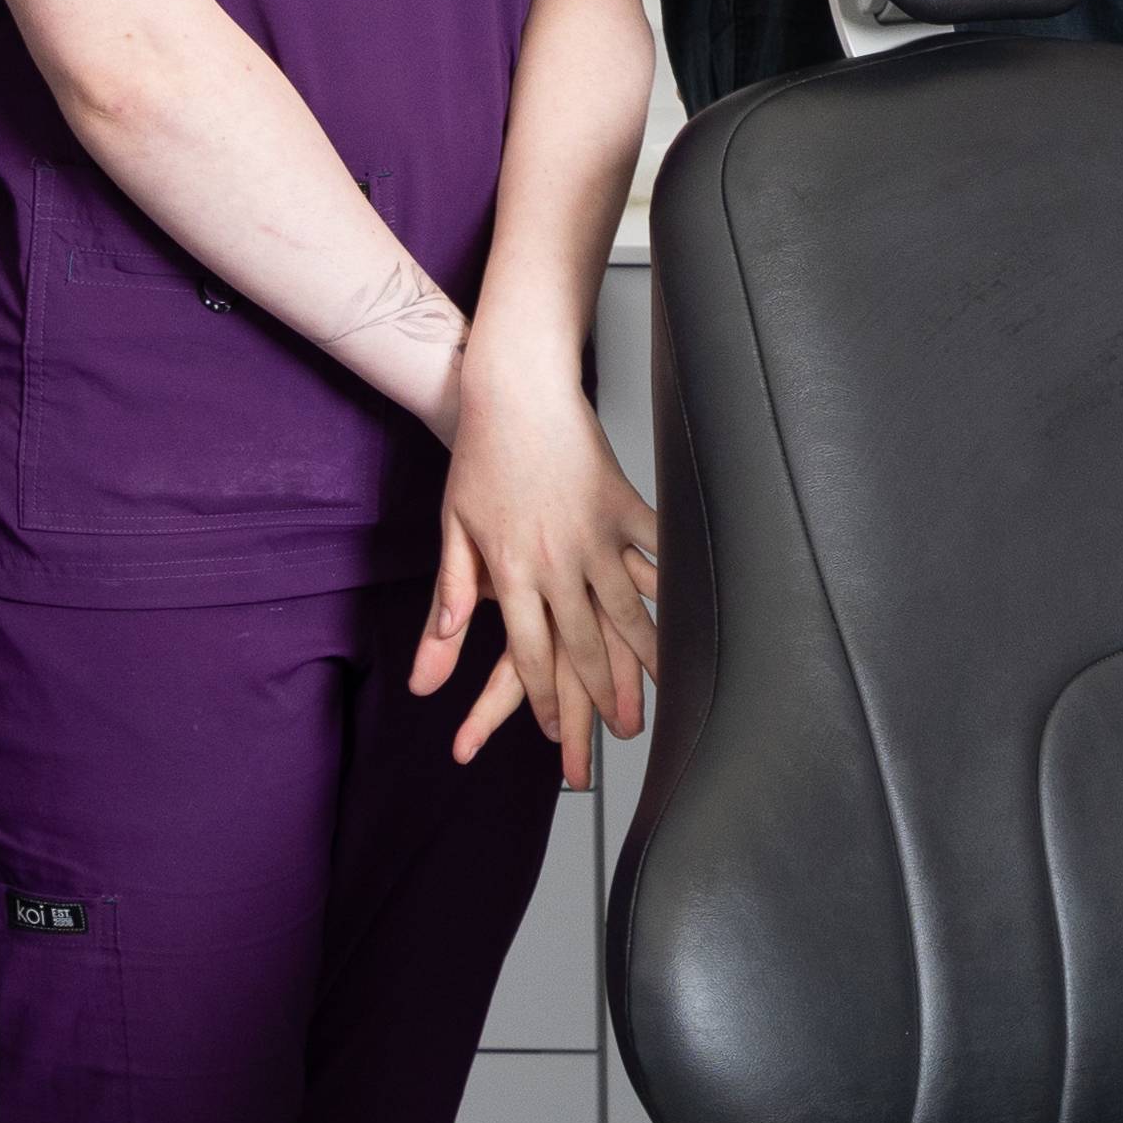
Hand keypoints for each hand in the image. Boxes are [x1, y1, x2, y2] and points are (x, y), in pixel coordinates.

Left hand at [411, 343, 659, 787]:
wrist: (516, 389)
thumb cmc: (480, 456)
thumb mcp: (453, 528)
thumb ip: (450, 595)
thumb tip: (430, 658)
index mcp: (510, 571)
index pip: (528, 652)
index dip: (541, 698)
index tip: (549, 729)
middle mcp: (556, 560)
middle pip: (583, 642)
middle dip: (600, 696)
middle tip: (619, 733)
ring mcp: (595, 534)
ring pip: (627, 608)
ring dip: (645, 655)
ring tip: (662, 688)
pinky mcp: (623, 505)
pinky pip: (654, 552)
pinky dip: (674, 583)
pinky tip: (691, 609)